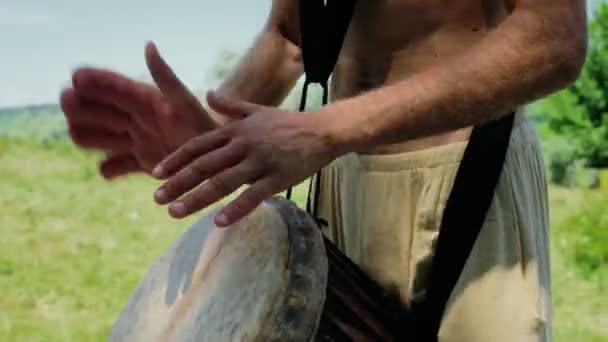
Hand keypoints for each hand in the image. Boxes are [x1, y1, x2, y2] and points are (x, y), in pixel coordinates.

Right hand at [60, 42, 221, 178]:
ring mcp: (136, 141)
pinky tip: (107, 170)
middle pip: (98, 111)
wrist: (215, 158)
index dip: (94, 79)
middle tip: (70, 103)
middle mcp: (136, 119)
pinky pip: (115, 167)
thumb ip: (164, 77)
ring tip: (78, 135)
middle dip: (81, 106)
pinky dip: (109, 169)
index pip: (113, 86)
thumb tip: (149, 45)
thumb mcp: (183, 101)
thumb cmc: (202, 126)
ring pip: (98, 137)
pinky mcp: (140, 163)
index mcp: (145, 101)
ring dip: (86, 135)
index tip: (75, 77)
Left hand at [151, 91, 340, 226]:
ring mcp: (260, 161)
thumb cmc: (288, 123)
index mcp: (236, 130)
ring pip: (223, 182)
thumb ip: (230, 106)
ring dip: (197, 198)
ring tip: (176, 212)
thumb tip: (208, 93)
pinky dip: (236, 208)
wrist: (322, 130)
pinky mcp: (278, 177)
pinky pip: (254, 195)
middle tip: (158, 199)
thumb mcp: (257, 110)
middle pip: (204, 165)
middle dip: (178, 182)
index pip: (199, 145)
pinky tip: (219, 222)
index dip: (176, 160)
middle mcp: (243, 144)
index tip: (156, 174)